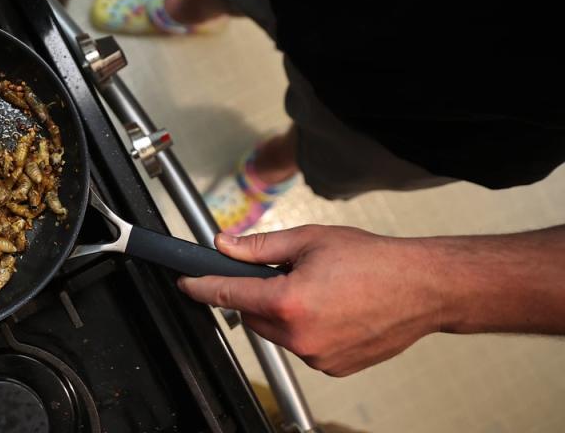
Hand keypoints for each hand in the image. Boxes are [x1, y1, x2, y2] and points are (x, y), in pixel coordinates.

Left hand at [179, 225, 444, 375]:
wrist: (422, 288)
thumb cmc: (373, 262)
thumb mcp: (309, 240)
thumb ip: (259, 247)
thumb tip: (225, 245)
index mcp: (289, 301)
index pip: (229, 294)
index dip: (202, 287)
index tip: (187, 283)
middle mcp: (300, 336)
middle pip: (251, 315)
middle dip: (257, 294)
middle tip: (286, 274)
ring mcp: (317, 357)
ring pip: (276, 332)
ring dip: (282, 313)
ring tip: (318, 290)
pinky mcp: (332, 367)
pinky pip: (302, 346)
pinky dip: (305, 329)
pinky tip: (331, 309)